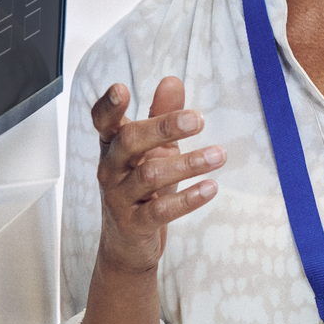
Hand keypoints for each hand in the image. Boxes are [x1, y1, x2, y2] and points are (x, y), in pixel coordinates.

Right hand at [90, 76, 221, 275]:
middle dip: (164, 127)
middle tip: (198, 120)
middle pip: (130, 141)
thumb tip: (171, 80)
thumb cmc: (142, 188)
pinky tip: (211, 188)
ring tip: (220, 155)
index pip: (103, 122)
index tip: (120, 88)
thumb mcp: (154, 149)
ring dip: (188, 163)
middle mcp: (110, 169)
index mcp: (113, 146)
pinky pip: (160, 210)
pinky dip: (188, 199)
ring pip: (149, 175)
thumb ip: (162, 115)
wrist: (127, 243)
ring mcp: (119, 197)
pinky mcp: (134, 224)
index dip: (108, 106)